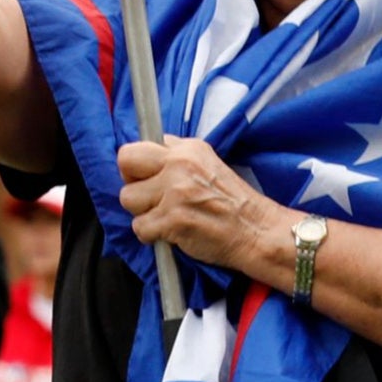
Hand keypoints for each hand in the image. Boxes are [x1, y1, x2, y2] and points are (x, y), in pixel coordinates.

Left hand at [117, 135, 290, 279]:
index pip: (139, 146)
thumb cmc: (233, 203)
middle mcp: (179, 163)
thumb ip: (177, 155)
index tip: (147, 179)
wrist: (256, 231)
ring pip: (129, 199)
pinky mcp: (173, 219)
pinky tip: (172, 233)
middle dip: (132, 182)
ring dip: (143, 213)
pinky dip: (152, 235)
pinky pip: (139, 227)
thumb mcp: (208, 162)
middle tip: (148, 198)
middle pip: (126, 161)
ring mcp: (175, 191)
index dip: (138, 168)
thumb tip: (149, 153)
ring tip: (166, 218)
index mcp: (187, 148)